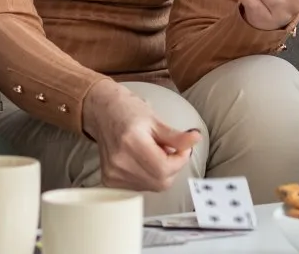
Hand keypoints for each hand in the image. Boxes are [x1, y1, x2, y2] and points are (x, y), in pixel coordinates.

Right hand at [80, 81, 201, 192]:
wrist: (102, 112)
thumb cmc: (128, 111)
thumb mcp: (155, 119)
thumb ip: (176, 136)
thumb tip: (196, 139)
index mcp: (131, 142)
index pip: (165, 168)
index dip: (180, 160)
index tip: (183, 148)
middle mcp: (120, 161)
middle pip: (160, 182)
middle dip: (172, 168)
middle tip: (170, 150)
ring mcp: (113, 173)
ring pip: (153, 186)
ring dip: (161, 173)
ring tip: (153, 153)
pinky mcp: (109, 180)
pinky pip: (140, 187)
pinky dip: (148, 177)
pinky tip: (142, 161)